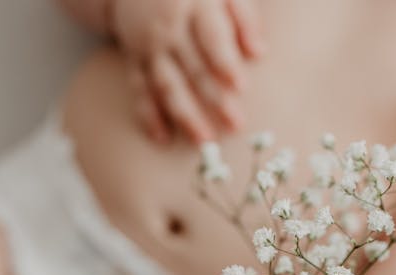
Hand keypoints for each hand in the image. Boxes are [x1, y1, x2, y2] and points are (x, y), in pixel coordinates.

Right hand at [110, 0, 264, 143]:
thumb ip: (244, 17)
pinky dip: (149, 115)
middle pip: (193, 67)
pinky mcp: (134, 61)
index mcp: (196, 7)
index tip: (241, 86)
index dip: (225, 62)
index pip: (212, 37)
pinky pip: (140, 90)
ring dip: (184, 115)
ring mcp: (150, 47)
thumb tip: (260, 52)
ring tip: (204, 140)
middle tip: (235, 125)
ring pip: (167, 84)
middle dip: (214, 98)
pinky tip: (163, 138)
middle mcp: (170, 29)